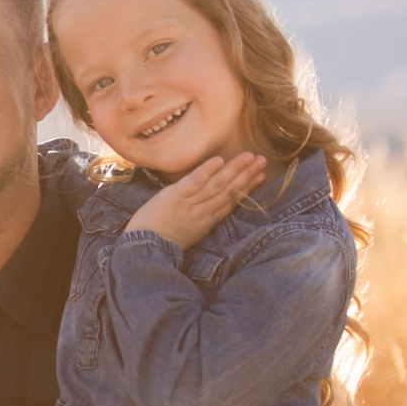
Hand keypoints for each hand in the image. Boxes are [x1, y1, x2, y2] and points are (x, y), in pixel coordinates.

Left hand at [124, 152, 267, 250]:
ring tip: (250, 157)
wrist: (143, 249)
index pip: (232, 202)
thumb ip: (199, 221)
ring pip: (218, 184)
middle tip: (263, 160)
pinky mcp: (175, 196)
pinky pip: (195, 181)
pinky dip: (207, 170)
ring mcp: (190, 203)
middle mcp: (203, 212)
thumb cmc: (159, 242)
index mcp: (206, 222)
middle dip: (248, 175)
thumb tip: (209, 209)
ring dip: (235, 169)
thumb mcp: (187, 234)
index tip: (262, 177)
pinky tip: (220, 160)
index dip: (248, 189)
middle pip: (230, 191)